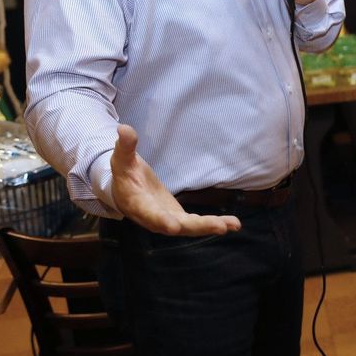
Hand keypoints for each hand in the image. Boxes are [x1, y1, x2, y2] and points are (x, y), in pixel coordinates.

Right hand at [110, 125, 240, 235]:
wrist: (125, 191)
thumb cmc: (123, 174)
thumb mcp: (121, 159)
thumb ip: (125, 146)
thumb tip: (124, 128)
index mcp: (138, 204)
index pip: (149, 214)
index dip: (161, 220)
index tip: (174, 226)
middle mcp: (154, 218)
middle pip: (177, 225)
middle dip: (198, 226)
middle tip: (219, 227)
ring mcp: (168, 221)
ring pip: (191, 227)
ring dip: (211, 226)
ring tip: (232, 225)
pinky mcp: (179, 219)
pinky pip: (198, 224)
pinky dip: (215, 224)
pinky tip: (233, 224)